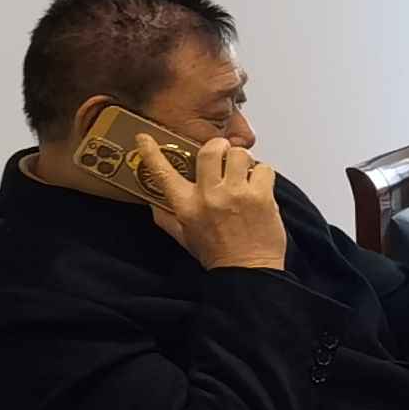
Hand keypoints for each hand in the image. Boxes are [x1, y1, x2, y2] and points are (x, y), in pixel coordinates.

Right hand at [138, 137, 286, 273]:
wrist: (247, 271)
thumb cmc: (216, 254)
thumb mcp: (184, 237)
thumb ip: (166, 218)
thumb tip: (151, 202)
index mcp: (186, 206)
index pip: (163, 174)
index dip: (151, 153)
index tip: (144, 138)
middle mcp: (209, 196)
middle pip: (210, 150)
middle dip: (217, 146)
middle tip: (222, 154)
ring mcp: (236, 194)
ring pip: (239, 154)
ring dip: (243, 161)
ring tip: (243, 174)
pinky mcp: (261, 197)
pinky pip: (263, 168)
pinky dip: (263, 175)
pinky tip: (259, 187)